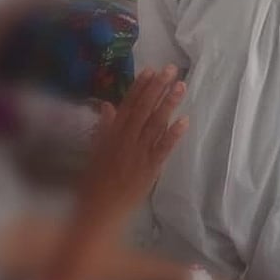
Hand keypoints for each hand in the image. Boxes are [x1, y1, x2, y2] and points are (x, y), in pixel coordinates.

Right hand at [78, 65, 187, 221]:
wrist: (99, 209)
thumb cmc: (94, 182)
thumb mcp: (95, 150)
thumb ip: (104, 128)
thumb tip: (108, 105)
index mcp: (112, 134)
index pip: (128, 105)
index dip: (140, 86)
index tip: (151, 70)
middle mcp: (126, 139)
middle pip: (144, 109)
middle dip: (158, 88)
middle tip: (171, 70)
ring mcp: (139, 152)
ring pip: (156, 124)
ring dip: (169, 104)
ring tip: (181, 87)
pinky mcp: (150, 168)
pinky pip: (163, 149)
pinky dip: (173, 134)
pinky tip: (184, 121)